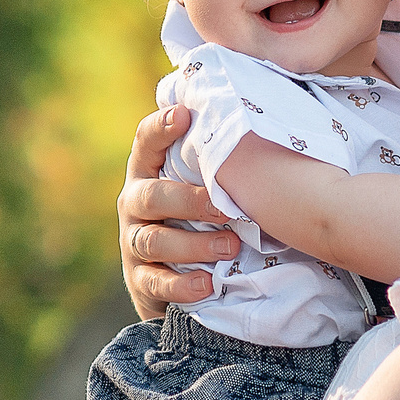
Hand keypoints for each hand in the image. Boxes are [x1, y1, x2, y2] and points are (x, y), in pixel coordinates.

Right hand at [119, 105, 236, 318]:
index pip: (145, 143)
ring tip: (230, 247)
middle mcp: (134, 203)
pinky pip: (154, 282)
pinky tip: (207, 284)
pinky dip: (180, 285)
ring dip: (193, 244)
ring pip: (154, 240)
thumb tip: (266, 128)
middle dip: (189, 201)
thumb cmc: (200, 217)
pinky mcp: (139, 279)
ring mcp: (133, 242)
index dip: (160, 128)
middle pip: (152, 196)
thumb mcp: (203, 186)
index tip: (184, 115)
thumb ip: (219, 163)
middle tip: (226, 209)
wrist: (174, 278)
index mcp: (148, 172)